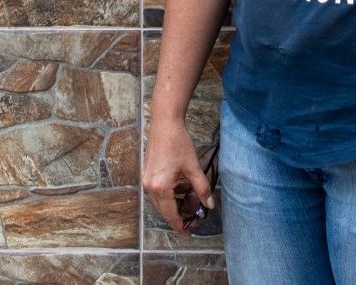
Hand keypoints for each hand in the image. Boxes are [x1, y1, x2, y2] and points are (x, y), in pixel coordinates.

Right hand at [142, 117, 215, 235]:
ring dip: (173, 205)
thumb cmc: (179, 143)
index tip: (189, 232)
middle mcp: (149, 187)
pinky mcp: (147, 174)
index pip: (170, 214)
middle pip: (163, 210)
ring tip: (189, 203)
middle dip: (177, 216)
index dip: (180, 225)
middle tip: (192, 219)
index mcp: (160, 188)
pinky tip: (181, 189)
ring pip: (160, 202)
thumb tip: (209, 205)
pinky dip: (168, 195)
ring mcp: (146, 180)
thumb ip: (202, 188)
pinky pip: (157, 192)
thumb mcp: (193, 167)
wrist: (165, 123)